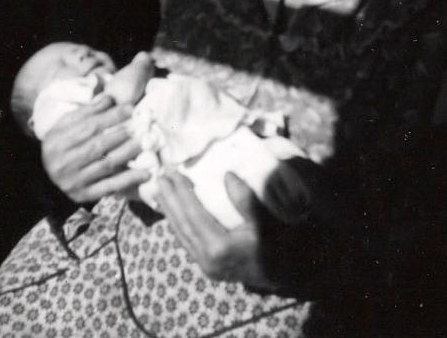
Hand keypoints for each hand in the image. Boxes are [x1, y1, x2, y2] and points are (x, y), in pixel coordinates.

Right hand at [41, 95, 149, 202]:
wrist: (45, 178)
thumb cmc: (61, 145)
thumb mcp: (66, 124)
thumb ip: (88, 111)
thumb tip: (110, 98)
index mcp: (58, 141)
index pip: (89, 127)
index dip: (112, 117)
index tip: (131, 109)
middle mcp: (64, 163)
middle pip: (98, 145)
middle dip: (121, 134)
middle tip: (140, 126)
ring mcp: (74, 181)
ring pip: (106, 165)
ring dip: (128, 153)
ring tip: (144, 143)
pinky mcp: (84, 195)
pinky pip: (110, 187)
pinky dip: (129, 180)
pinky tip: (146, 173)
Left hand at [156, 171, 281, 290]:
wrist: (287, 274)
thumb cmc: (278, 244)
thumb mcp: (265, 220)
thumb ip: (245, 199)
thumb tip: (227, 175)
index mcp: (219, 248)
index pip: (193, 215)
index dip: (181, 192)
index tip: (172, 173)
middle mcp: (207, 260)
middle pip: (182, 225)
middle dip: (169, 199)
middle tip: (159, 177)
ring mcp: (206, 266)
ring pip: (181, 235)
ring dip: (170, 211)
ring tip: (161, 191)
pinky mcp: (208, 267)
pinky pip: (187, 242)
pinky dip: (179, 224)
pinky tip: (174, 212)